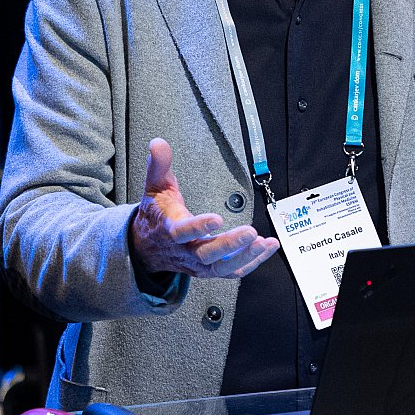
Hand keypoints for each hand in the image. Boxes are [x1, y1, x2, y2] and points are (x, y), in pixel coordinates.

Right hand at [129, 138, 278, 278]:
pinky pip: (232, 271)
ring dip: (245, 256)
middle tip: (250, 232)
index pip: (183, 232)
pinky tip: (266, 249)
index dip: (199, 226)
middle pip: (207, 254)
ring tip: (264, 242)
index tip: (217, 218)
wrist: (148, 248)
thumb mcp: (155, 188)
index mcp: (170, 230)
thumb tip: (158, 143)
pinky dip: (251, 262)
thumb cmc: (157, 215)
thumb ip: (159, 165)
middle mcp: (185, 251)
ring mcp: (198, 264)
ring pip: (222, 267)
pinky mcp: (210, 270)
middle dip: (230, 245)